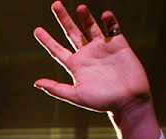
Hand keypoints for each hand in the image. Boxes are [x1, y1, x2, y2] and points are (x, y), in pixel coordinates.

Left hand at [33, 2, 149, 115]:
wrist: (129, 101)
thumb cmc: (102, 102)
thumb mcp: (77, 96)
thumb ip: (57, 88)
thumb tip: (36, 83)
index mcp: (76, 66)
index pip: (57, 50)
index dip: (47, 40)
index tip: (36, 30)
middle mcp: (87, 55)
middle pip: (72, 33)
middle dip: (63, 18)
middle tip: (55, 4)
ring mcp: (103, 48)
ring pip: (91, 27)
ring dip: (85, 17)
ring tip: (80, 8)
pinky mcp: (118, 45)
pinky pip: (112, 28)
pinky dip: (109, 20)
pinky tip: (104, 15)